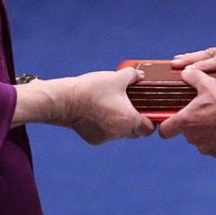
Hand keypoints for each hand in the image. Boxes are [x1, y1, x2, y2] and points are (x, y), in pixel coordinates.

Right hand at [14, 67, 154, 143]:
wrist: (65, 101)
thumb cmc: (92, 89)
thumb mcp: (116, 77)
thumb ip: (133, 75)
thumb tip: (140, 75)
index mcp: (129, 120)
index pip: (149, 128)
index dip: (151, 119)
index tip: (147, 109)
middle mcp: (119, 133)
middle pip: (135, 132)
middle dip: (136, 121)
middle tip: (131, 105)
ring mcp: (105, 138)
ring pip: (120, 133)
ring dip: (120, 123)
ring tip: (112, 106)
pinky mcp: (93, 139)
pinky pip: (106, 134)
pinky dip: (105, 125)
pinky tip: (98, 111)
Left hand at [158, 68, 215, 155]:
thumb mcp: (208, 83)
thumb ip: (193, 76)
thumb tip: (185, 72)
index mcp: (185, 122)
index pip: (164, 131)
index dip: (165, 124)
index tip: (169, 118)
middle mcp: (192, 137)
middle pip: (184, 132)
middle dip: (190, 122)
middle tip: (201, 110)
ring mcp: (205, 146)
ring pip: (198, 139)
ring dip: (203, 131)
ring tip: (214, 117)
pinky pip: (211, 145)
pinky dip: (215, 138)